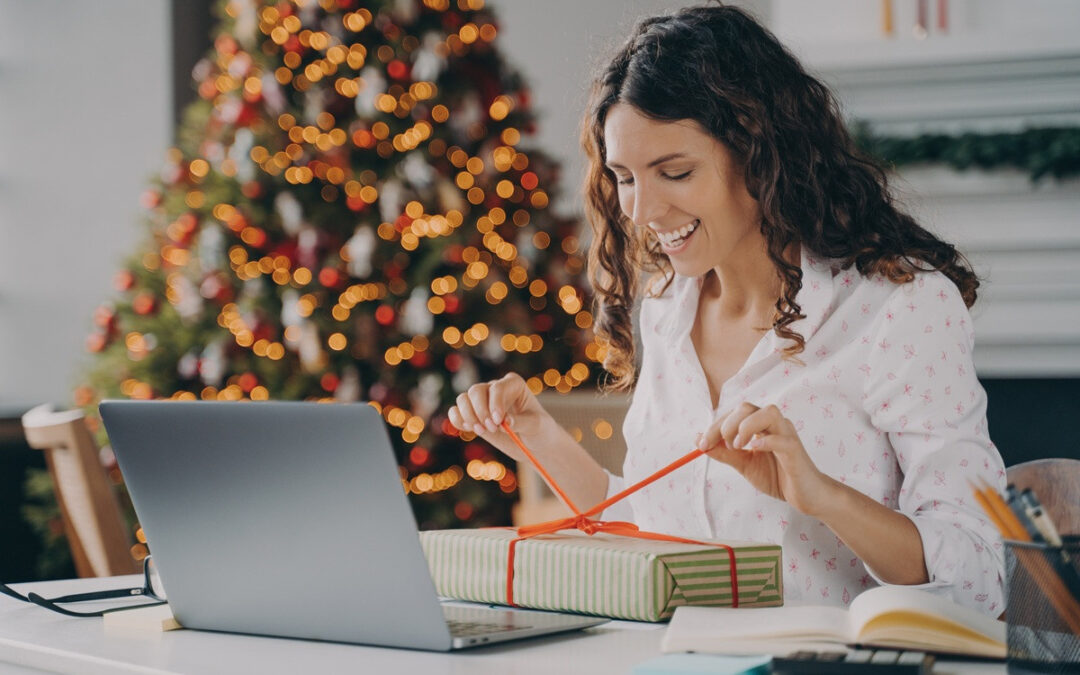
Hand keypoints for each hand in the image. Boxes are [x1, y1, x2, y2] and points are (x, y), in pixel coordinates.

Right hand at [447, 373, 546, 462]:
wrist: (533, 444)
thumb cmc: (539, 430)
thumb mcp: (536, 425)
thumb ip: (522, 422)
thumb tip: (504, 422)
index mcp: (514, 384)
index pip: (497, 388)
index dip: (495, 404)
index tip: (499, 422)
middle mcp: (495, 389)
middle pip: (476, 391)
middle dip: (480, 411)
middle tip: (492, 428)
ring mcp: (483, 401)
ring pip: (463, 399)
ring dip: (468, 416)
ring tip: (481, 431)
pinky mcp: (474, 415)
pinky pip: (456, 412)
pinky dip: (457, 420)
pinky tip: (468, 429)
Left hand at [697, 402, 835, 516]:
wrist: (805, 496)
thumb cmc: (778, 477)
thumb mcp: (744, 464)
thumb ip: (724, 452)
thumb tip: (698, 441)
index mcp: (761, 426)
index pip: (735, 414)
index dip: (715, 426)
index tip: (702, 443)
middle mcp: (774, 425)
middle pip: (748, 408)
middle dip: (727, 424)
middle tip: (722, 445)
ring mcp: (787, 435)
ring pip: (769, 412)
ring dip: (747, 426)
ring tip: (738, 446)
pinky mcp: (796, 451)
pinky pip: (782, 439)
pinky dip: (766, 441)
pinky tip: (754, 450)